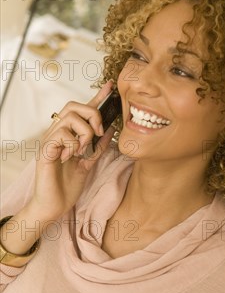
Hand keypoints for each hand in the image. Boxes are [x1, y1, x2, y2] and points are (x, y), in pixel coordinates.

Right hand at [27, 81, 116, 221]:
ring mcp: (49, 140)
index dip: (96, 96)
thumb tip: (111, 129)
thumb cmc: (67, 186)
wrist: (53, 206)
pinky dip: (73, 145)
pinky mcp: (45, 149)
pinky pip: (62, 135)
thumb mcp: (89, 163)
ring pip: (71, 118)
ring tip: (82, 151)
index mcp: (68, 134)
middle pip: (74, 105)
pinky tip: (70, 158)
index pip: (82, 109)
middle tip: (99, 132)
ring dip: (84, 134)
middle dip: (93, 114)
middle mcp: (57, 132)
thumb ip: (98, 146)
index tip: (110, 86)